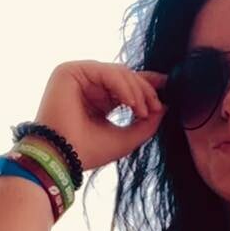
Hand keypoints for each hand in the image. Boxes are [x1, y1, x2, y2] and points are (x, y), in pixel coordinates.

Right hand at [33, 60, 168, 172]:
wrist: (61, 159)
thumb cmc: (89, 152)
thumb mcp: (127, 138)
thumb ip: (146, 123)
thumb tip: (166, 106)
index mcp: (98, 99)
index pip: (126, 85)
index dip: (147, 84)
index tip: (168, 86)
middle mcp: (88, 86)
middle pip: (125, 76)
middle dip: (145, 90)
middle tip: (157, 107)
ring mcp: (78, 77)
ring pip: (118, 72)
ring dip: (136, 90)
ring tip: (143, 111)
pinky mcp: (69, 71)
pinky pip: (106, 71)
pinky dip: (123, 86)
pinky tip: (131, 103)